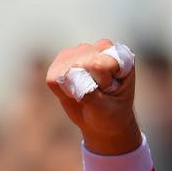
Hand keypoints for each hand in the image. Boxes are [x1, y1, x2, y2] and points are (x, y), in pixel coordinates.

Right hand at [45, 39, 140, 153]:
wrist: (103, 122)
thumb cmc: (110, 114)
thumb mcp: (105, 109)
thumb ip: (89, 94)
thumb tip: (68, 78)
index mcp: (119, 56)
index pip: (98, 63)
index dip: (100, 82)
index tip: (109, 91)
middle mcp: (101, 48)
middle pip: (78, 65)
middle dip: (84, 86)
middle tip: (96, 95)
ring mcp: (81, 51)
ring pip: (63, 70)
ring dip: (71, 88)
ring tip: (85, 93)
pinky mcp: (63, 59)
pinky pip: (52, 77)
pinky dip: (60, 90)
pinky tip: (73, 92)